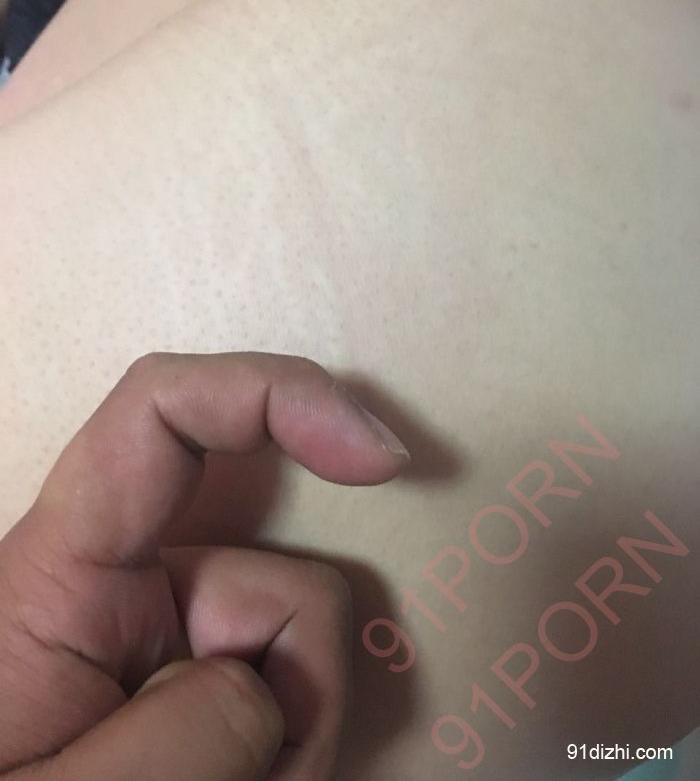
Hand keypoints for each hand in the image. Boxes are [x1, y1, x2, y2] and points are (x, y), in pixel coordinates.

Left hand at [0, 351, 408, 779]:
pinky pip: (295, 690)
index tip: (378, 456)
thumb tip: (264, 678)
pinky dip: (291, 752)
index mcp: (58, 571)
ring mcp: (173, 634)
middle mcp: (124, 581)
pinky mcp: (205, 680)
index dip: (278, 394)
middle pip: (271, 558)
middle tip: (261, 778)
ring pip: (302, 638)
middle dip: (302, 663)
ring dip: (292, 737)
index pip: (164, 412)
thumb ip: (184, 733)